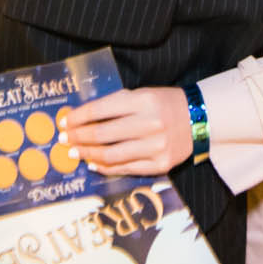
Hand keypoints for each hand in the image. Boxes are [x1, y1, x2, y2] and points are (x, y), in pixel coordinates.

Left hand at [63, 88, 192, 175]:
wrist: (199, 119)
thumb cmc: (164, 104)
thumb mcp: (142, 95)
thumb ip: (115, 105)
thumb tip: (81, 118)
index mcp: (143, 101)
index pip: (101, 110)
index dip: (78, 117)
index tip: (64, 121)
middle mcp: (150, 123)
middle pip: (102, 134)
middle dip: (77, 137)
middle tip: (63, 139)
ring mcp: (156, 146)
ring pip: (111, 155)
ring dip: (87, 154)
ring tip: (74, 153)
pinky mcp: (161, 164)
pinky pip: (125, 168)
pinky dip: (105, 167)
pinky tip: (94, 164)